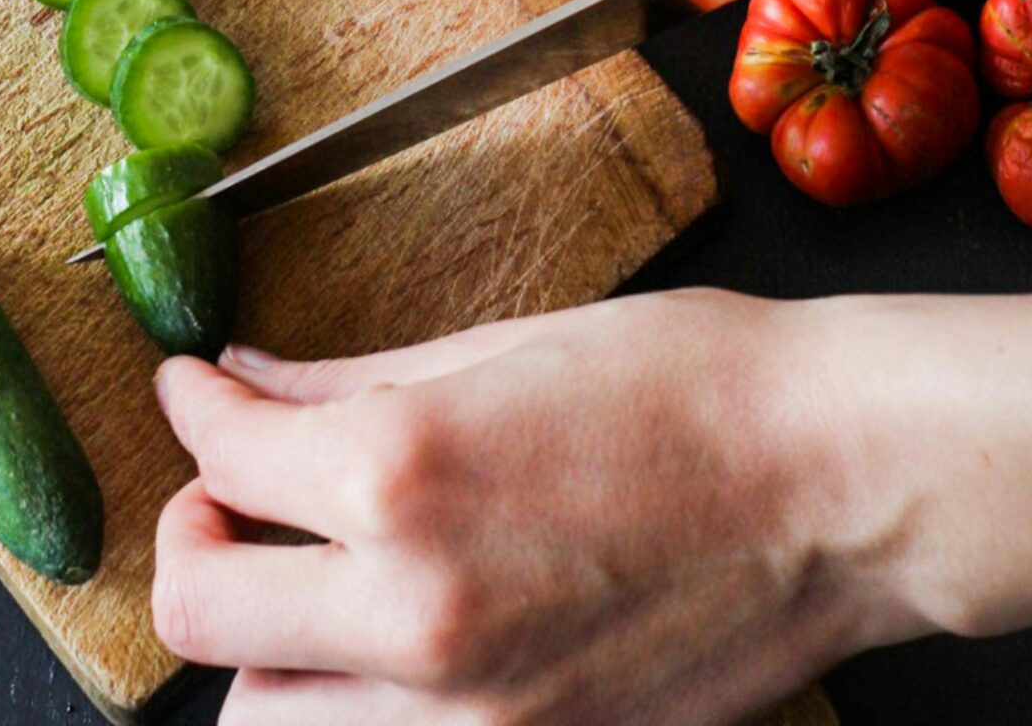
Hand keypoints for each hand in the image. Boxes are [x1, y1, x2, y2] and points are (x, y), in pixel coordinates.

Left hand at [152, 285, 1031, 723]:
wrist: (841, 486)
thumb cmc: (694, 385)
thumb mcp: (502, 342)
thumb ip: (354, 376)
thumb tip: (253, 380)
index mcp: (401, 476)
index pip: (222, 453)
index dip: (191, 402)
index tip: (195, 384)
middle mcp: (414, 611)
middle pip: (200, 613)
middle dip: (191, 538)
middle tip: (226, 491)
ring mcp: (471, 713)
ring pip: (266, 721)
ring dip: (257, 646)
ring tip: (296, 579)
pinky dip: (348, 701)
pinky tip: (380, 633)